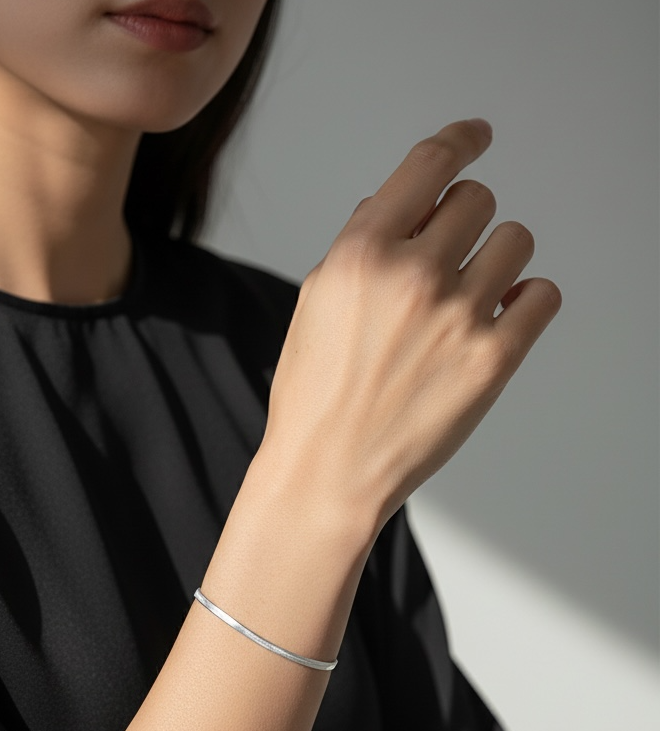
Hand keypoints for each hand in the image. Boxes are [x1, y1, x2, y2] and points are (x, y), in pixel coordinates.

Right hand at [258, 119, 561, 544]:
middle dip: (463, 221)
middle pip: (477, 200)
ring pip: (516, 241)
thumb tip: (398, 206)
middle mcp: (412, 275)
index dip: (459, 140)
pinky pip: (542, 295)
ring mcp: (457, 317)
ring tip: (469, 296)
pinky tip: (496, 319)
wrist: (329, 468)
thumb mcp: (317, 302)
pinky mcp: (492, 360)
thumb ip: (360, 245)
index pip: (428, 164)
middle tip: (447, 257)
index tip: (475, 136)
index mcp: (361, 254)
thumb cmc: (315, 392)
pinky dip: (524, 301)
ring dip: (496, 259)